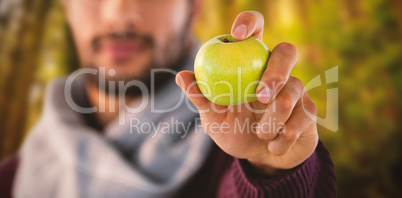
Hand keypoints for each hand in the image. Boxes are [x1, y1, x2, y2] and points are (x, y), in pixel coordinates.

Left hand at [176, 11, 317, 174]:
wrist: (259, 158)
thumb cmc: (234, 131)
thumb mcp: (213, 118)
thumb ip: (201, 97)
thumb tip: (182, 75)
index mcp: (251, 65)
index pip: (255, 30)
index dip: (250, 22)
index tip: (237, 34)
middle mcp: (276, 71)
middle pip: (287, 51)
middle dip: (276, 72)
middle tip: (261, 95)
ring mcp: (295, 89)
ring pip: (292, 92)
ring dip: (273, 120)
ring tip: (261, 135)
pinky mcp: (309, 109)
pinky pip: (301, 119)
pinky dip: (283, 138)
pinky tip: (274, 146)